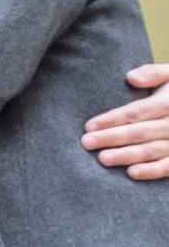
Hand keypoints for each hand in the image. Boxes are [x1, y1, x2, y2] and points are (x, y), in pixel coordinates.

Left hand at [83, 63, 168, 180]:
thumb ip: (154, 73)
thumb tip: (130, 77)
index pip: (137, 112)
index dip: (112, 119)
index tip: (88, 126)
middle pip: (140, 132)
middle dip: (112, 137)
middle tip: (86, 143)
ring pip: (151, 150)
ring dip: (127, 155)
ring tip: (103, 158)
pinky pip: (168, 166)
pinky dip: (152, 170)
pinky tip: (132, 173)